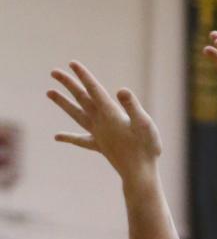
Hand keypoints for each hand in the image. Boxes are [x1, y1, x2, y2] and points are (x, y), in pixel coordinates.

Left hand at [47, 64, 160, 183]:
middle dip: (68, 84)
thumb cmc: (146, 148)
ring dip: (62, 103)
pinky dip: (68, 137)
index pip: (94, 90)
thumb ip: (133, 106)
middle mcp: (100, 123)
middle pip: (81, 99)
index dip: (84, 76)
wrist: (140, 174)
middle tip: (54, 72)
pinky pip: (81, 140)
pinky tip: (57, 136)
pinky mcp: (99, 146)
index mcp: (111, 114)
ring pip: (76, 115)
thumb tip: (121, 90)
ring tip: (48, 92)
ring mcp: (98, 135)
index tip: (72, 64)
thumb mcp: (145, 124)